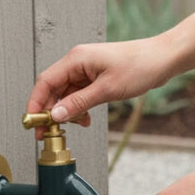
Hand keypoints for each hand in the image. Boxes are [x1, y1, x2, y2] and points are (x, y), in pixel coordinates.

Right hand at [25, 7, 194, 128]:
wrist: (161, 60)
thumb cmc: (138, 67)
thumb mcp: (106, 90)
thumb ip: (79, 103)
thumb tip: (56, 116)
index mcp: (75, 60)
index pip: (45, 82)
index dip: (35, 103)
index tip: (32, 123)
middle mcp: (77, 63)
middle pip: (52, 89)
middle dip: (50, 112)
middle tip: (49, 133)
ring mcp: (86, 71)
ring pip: (65, 94)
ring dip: (66, 112)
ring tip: (74, 127)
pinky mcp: (95, 78)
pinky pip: (78, 95)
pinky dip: (78, 109)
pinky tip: (85, 119)